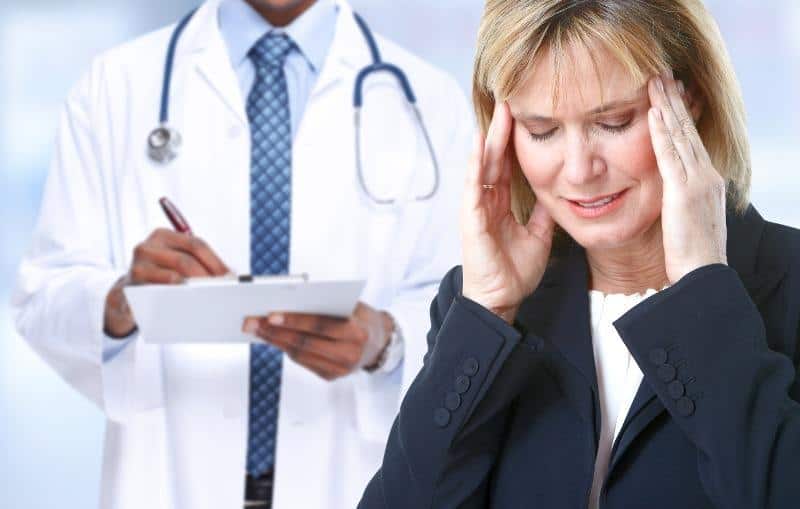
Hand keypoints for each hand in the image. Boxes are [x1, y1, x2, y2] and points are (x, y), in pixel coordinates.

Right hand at [104, 228, 229, 336]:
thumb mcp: (175, 261)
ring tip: (209, 298)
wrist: (127, 294)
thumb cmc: (160, 275)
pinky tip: (189, 304)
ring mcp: (137, 266)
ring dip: (195, 289)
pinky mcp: (131, 286)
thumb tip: (230, 275)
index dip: (215, 261)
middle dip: (207, 277)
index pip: (196, 244)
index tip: (230, 277)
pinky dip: (176, 299)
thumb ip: (198, 262)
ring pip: (174, 277)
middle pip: (185, 261)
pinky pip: (159, 294)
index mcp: (163, 235)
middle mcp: (148, 247)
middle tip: (222, 291)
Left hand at [242, 302, 392, 380]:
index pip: (320, 326)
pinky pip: (303, 362)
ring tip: (256, 329)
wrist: (380, 342)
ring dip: (275, 341)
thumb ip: (327, 304)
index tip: (270, 314)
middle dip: (275, 332)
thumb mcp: (352, 305)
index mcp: (357, 332)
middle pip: (305, 343)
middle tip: (251, 322)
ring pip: (300, 355)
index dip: (295, 321)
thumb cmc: (361, 317)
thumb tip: (288, 300)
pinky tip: (272, 338)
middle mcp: (349, 354)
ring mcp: (340, 369)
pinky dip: (286, 349)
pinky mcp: (331, 376)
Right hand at [461, 101, 554, 323]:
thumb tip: (555, 191)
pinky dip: (476, 164)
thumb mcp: (538, 235)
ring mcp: (476, 207)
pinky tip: (480, 144)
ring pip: (483, 166)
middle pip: (495, 158)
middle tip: (512, 100)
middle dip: (503, 130)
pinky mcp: (471, 218)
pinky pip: (474, 186)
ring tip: (500, 112)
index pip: (507, 165)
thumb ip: (542, 212)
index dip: (515, 141)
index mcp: (500, 204)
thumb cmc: (514, 271)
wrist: (500, 298)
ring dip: (490, 139)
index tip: (525, 116)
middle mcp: (486, 201)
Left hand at [647, 74, 726, 283]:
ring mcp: (697, 183)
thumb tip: (667, 192)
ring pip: (679, 136)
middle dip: (673, 101)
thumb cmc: (690, 256)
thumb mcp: (685, 220)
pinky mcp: (683, 193)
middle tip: (662, 74)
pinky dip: (660, 133)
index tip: (669, 94)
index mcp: (706, 182)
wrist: (700, 276)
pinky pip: (669, 156)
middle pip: (686, 130)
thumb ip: (678, 200)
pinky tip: (652, 113)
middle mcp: (705, 177)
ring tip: (655, 81)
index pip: (690, 141)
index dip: (679, 116)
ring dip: (666, 107)